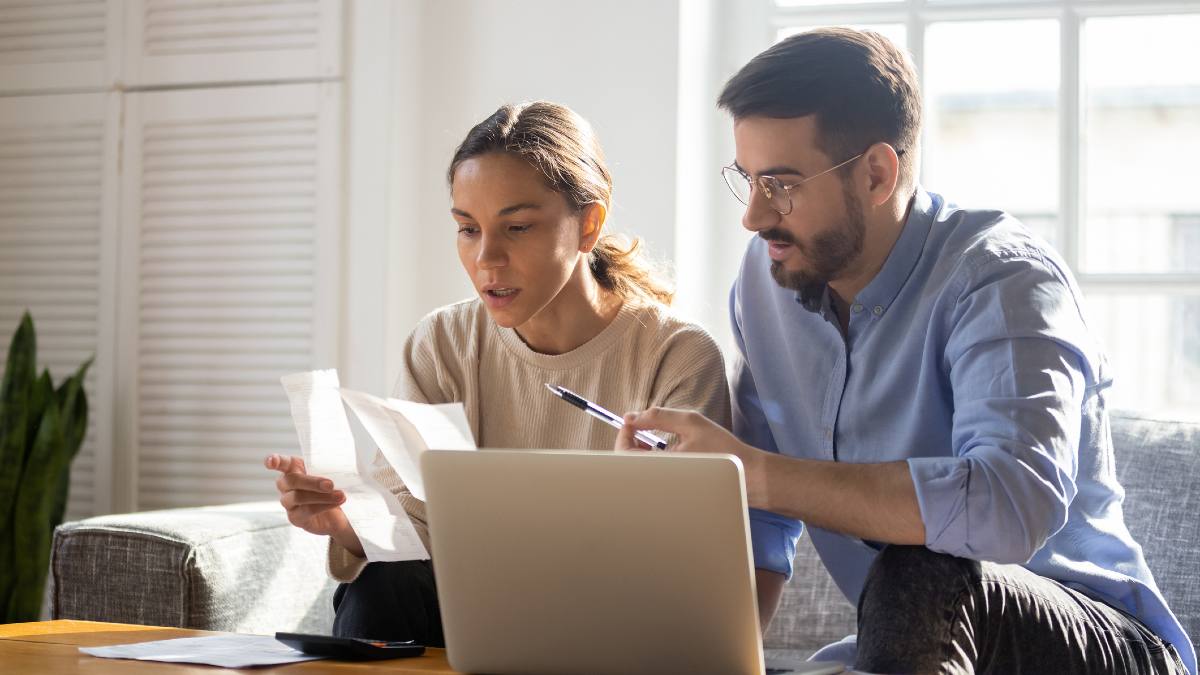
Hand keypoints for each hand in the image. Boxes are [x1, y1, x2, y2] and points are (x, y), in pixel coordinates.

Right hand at [265, 453, 355, 547]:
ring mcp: (288, 502)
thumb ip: (329, 468)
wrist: (338, 513)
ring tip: (340, 495)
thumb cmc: (332, 489)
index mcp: (294, 469)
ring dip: (321, 496)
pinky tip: (336, 504)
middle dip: (312, 482)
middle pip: (291, 480)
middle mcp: (286, 485)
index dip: (274, 461)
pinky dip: (323, 506)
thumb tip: (341, 464)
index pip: (282, 463)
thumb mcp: (332, 475)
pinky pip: (306, 511)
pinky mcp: (294, 517)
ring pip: (298, 497)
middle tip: (330, 484)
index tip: (271, 461)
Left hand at [615, 408, 770, 505]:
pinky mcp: (673, 488)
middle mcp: (659, 479)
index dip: (622, 434)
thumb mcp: (690, 422)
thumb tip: (632, 417)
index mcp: (660, 465)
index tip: (631, 420)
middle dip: (630, 441)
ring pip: (639, 469)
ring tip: (653, 437)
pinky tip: (665, 449)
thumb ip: (658, 416)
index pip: (624, 454)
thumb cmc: (721, 449)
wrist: (745, 474)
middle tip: (641, 427)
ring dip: (640, 450)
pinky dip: (651, 458)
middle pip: (627, 463)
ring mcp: (666, 485)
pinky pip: (652, 473)